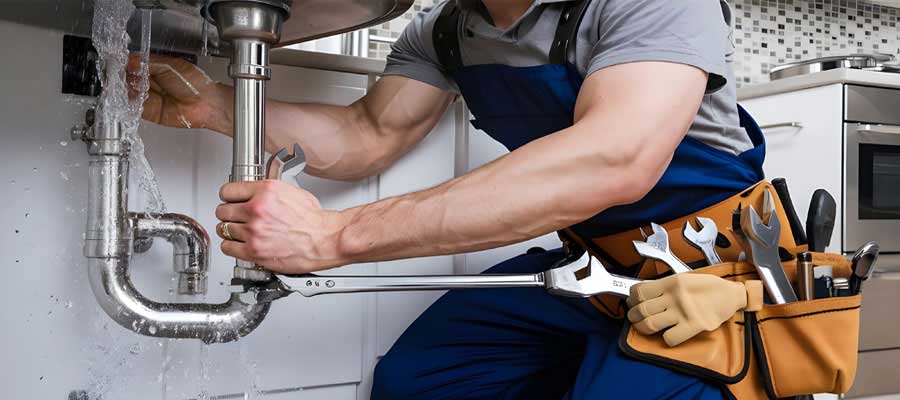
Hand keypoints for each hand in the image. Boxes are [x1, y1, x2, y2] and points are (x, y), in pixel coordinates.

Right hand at [127, 53, 232, 133]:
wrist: (205, 103)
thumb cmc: (194, 83)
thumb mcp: (169, 66)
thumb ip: (148, 63)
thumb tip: (130, 60)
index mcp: (153, 68)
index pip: (131, 64)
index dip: (123, 63)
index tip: (116, 61)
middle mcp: (148, 82)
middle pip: (126, 78)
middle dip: (122, 76)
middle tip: (119, 73)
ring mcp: (146, 97)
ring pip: (127, 92)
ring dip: (123, 89)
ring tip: (124, 83)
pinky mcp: (147, 112)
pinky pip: (132, 107)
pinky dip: (127, 102)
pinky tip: (127, 95)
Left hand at [214, 180, 346, 273]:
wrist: (325, 239)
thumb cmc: (314, 220)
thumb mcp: (292, 192)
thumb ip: (268, 191)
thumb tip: (256, 192)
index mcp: (266, 191)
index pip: (228, 191)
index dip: (228, 196)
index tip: (229, 200)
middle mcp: (258, 210)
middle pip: (223, 210)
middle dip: (228, 213)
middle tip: (234, 216)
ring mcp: (254, 232)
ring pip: (223, 229)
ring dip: (229, 230)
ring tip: (238, 230)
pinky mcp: (255, 251)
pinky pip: (228, 247)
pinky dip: (231, 245)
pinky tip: (239, 243)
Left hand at [626, 274, 762, 346]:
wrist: (731, 294)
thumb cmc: (707, 287)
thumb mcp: (683, 278)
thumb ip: (664, 286)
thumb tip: (642, 294)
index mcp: (671, 282)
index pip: (640, 291)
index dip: (631, 299)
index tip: (632, 302)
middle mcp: (675, 297)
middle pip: (641, 310)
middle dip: (633, 316)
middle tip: (635, 317)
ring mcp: (683, 313)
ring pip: (650, 324)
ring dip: (642, 328)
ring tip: (643, 327)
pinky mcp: (694, 327)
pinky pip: (669, 338)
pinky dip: (665, 339)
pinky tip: (668, 334)